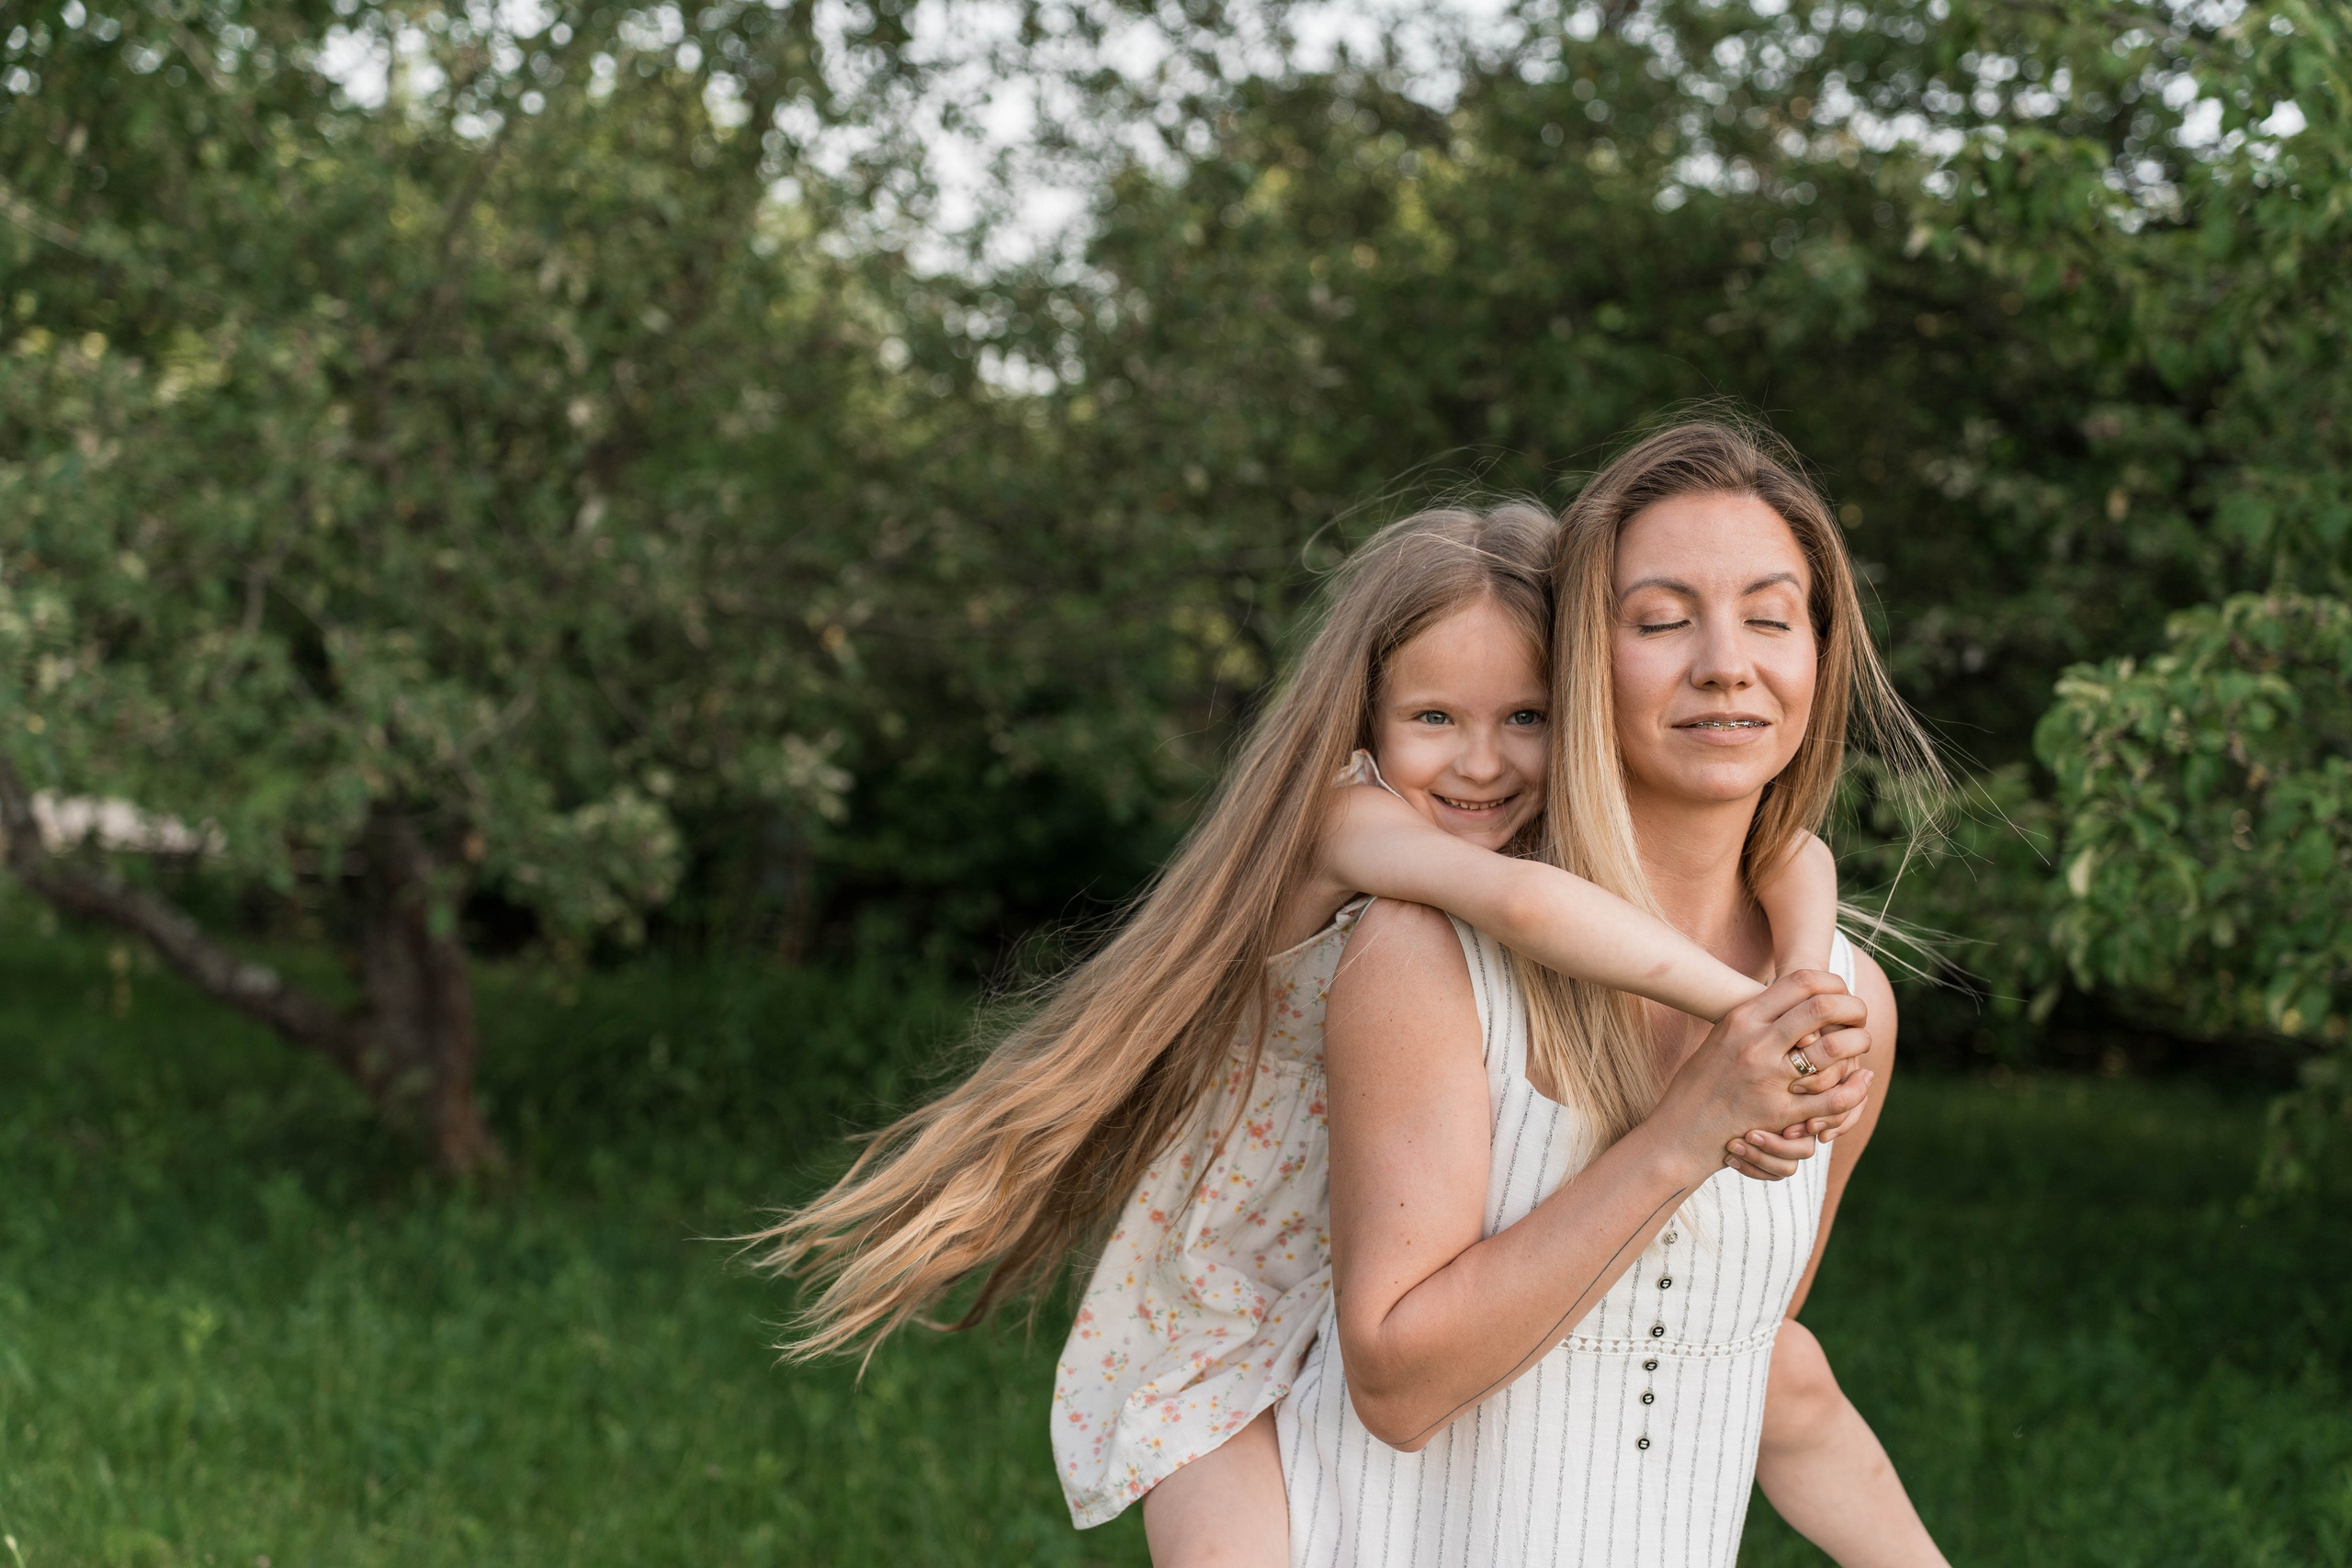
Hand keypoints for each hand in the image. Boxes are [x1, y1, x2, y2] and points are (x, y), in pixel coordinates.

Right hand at [1648, 969, 1871, 1184]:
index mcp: (1741, 1018)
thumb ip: (1752, 1018)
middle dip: (1852, 1007)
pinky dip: (1854, 1088)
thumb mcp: (1721, 1038)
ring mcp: (1768, 1078)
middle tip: (1859, 1015)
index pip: (1799, 982)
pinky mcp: (1779, 1113)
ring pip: (1832, 1049)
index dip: (1832, 982)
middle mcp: (1756, 1043)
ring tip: (1861, 1043)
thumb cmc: (1699, 1084)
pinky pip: (1832, 1098)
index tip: (1842, 991)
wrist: (1678, 1132)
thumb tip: (1785, 997)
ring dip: (1857, 1043)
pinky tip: (1860, 1080)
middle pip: (1821, 1007)